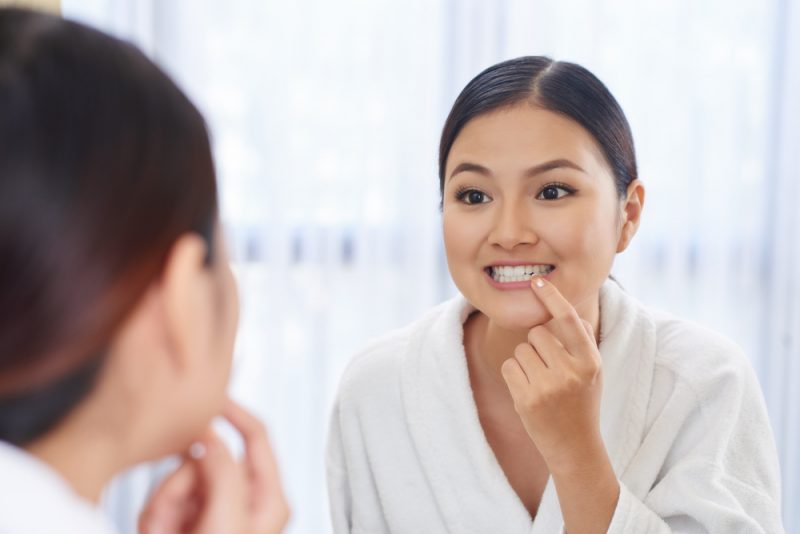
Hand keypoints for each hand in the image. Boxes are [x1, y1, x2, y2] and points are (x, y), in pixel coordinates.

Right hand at [138, 399, 289, 533]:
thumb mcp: (228, 520)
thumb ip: (223, 472)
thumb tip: (210, 438)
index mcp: (268, 499)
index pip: (257, 436)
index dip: (236, 412)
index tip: (214, 397)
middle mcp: (243, 500)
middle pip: (208, 456)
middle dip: (182, 481)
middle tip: (175, 517)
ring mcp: (214, 510)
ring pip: (180, 477)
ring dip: (165, 502)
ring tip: (166, 531)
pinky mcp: (188, 520)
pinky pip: (162, 499)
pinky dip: (155, 516)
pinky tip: (160, 533)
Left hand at [500, 277, 604, 473]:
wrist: (575, 447)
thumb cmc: (582, 402)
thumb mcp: (593, 372)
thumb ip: (583, 342)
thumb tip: (570, 311)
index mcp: (590, 362)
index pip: (569, 321)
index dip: (552, 298)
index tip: (537, 281)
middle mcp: (570, 372)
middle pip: (538, 333)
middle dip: (537, 344)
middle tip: (548, 367)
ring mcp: (547, 387)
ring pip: (521, 349)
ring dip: (525, 361)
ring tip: (540, 382)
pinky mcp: (526, 399)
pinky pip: (509, 366)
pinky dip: (514, 375)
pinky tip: (528, 391)